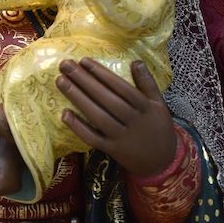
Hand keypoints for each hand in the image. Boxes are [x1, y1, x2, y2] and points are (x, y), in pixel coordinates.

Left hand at [56, 58, 175, 176]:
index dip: (103, 74)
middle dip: (85, 81)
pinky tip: (64, 114)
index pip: (121, 87)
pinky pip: (93, 138)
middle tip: (65, 65)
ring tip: (61, 81)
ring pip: (98, 116)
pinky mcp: (112, 150)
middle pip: (106, 99)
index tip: (85, 61)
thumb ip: (148, 83)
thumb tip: (136, 61)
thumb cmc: (159, 128)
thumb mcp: (159, 104)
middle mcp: (133, 121)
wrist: (162, 161)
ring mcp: (121, 137)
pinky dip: (79, 127)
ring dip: (78, 98)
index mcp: (145, 107)